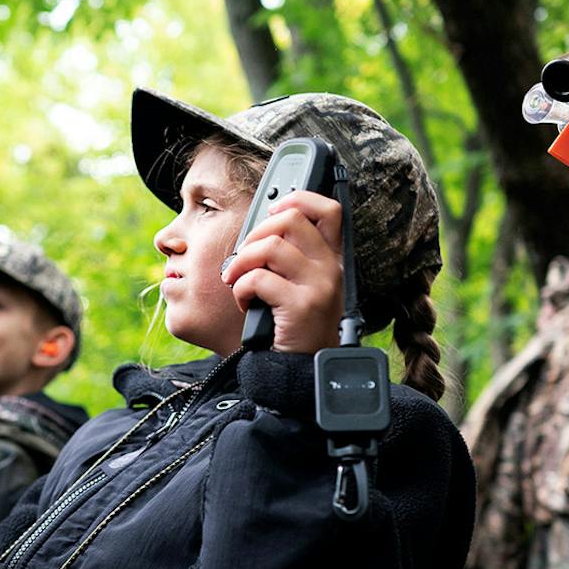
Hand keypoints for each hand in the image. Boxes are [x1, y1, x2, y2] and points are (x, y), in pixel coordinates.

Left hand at [221, 190, 345, 354]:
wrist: (303, 369)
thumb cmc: (294, 326)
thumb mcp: (302, 286)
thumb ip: (291, 258)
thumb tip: (259, 230)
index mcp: (331, 259)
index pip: (330, 210)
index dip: (299, 199)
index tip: (273, 212)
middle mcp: (331, 268)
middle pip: (292, 219)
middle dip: (256, 233)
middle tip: (244, 257)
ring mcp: (319, 286)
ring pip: (272, 246)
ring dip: (242, 261)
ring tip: (237, 281)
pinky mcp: (301, 305)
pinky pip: (259, 278)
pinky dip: (241, 288)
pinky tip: (245, 303)